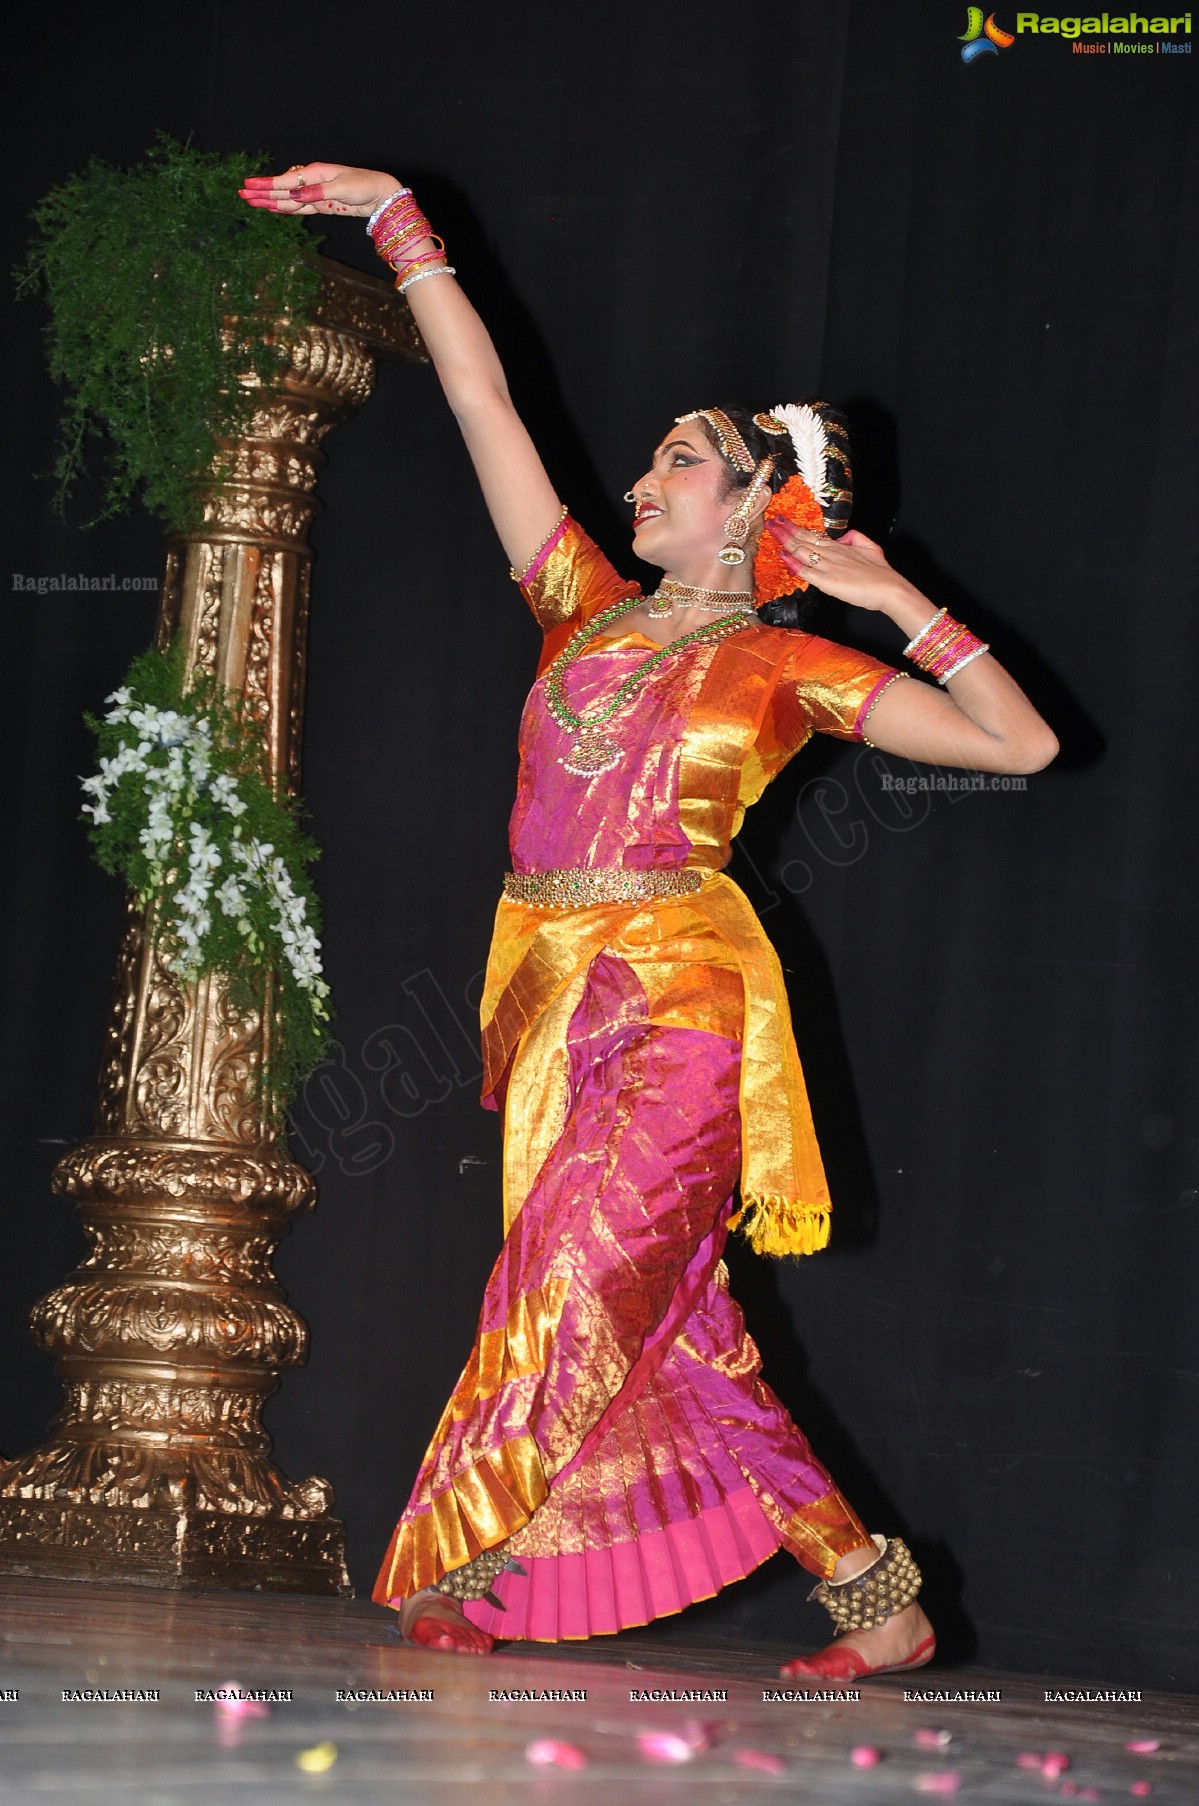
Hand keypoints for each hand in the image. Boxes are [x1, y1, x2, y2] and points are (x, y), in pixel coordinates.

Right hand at [239, 163, 402, 218]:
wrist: (380, 194)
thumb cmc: (363, 186)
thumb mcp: (341, 189)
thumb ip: (317, 193)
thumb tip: (295, 196)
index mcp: (315, 173)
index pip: (286, 181)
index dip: (266, 185)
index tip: (248, 185)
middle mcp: (312, 182)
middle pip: (282, 190)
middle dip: (262, 192)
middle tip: (242, 194)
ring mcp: (315, 194)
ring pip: (288, 199)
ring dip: (270, 201)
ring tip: (251, 202)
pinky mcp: (321, 205)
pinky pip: (298, 207)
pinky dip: (285, 209)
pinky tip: (273, 209)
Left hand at [765, 520, 913, 613]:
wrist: (889, 588)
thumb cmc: (881, 571)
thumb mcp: (869, 546)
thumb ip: (854, 537)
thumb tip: (842, 536)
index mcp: (839, 546)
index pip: (813, 535)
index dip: (796, 528)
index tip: (783, 520)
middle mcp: (831, 553)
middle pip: (803, 539)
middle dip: (785, 530)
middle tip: (771, 521)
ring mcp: (828, 566)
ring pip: (802, 551)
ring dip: (785, 541)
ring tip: (772, 532)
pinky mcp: (828, 582)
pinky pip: (806, 571)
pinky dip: (794, 563)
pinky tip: (783, 556)